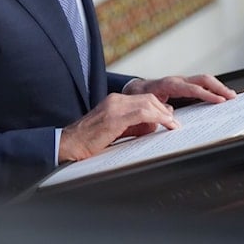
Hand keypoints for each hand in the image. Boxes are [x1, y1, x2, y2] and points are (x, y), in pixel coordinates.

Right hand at [57, 92, 178, 162]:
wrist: (69, 144)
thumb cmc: (90, 140)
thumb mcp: (116, 130)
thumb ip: (134, 126)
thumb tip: (153, 125)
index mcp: (115, 101)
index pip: (144, 98)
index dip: (160, 107)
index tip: (170, 119)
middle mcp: (116, 99)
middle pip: (149, 98)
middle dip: (165, 110)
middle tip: (174, 123)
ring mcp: (114, 106)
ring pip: (147, 103)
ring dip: (164, 114)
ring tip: (172, 125)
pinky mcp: (114, 117)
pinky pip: (141, 113)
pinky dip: (157, 117)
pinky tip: (164, 124)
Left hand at [123, 74, 236, 104]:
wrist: (134, 89)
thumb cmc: (139, 97)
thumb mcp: (145, 104)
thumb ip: (157, 109)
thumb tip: (171, 115)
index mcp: (169, 84)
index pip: (193, 88)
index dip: (207, 94)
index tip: (220, 101)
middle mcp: (178, 80)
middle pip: (203, 79)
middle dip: (219, 87)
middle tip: (232, 97)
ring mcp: (182, 81)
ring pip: (204, 80)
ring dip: (218, 87)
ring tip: (230, 96)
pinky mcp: (184, 85)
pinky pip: (200, 84)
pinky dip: (211, 89)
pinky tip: (219, 96)